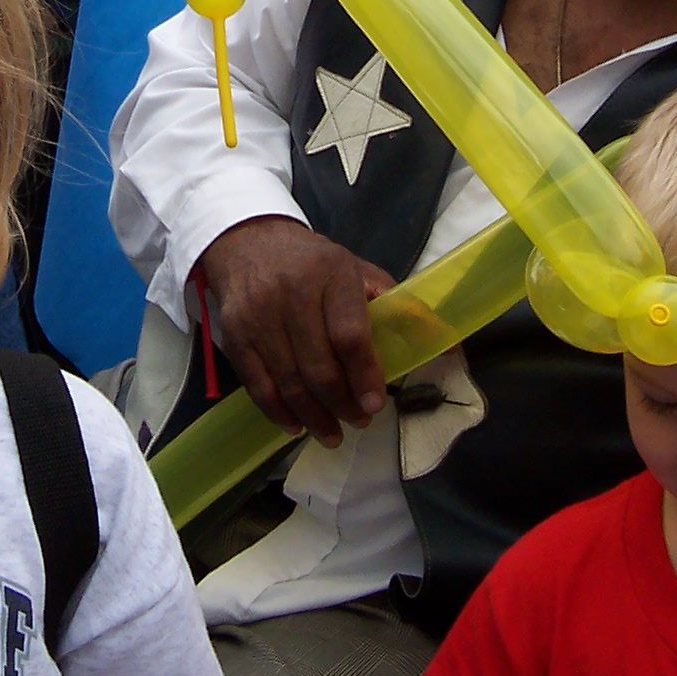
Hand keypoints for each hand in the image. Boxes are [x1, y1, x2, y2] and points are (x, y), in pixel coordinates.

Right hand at [199, 216, 396, 447]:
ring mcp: (258, 316)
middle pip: (318, 366)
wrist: (248, 241)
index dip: (364, 375)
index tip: (375, 404)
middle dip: (341, 404)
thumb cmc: (313, 263)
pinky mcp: (234, 335)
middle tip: (358, 421)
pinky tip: (296, 425)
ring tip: (332, 434)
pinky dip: (277, 412)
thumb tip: (442, 343)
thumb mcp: (356, 268)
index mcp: (331, 273)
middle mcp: (291, 293)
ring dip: (313, 417)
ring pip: (288, 382)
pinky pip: (257, 385)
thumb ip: (394, 304)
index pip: (349, 335)